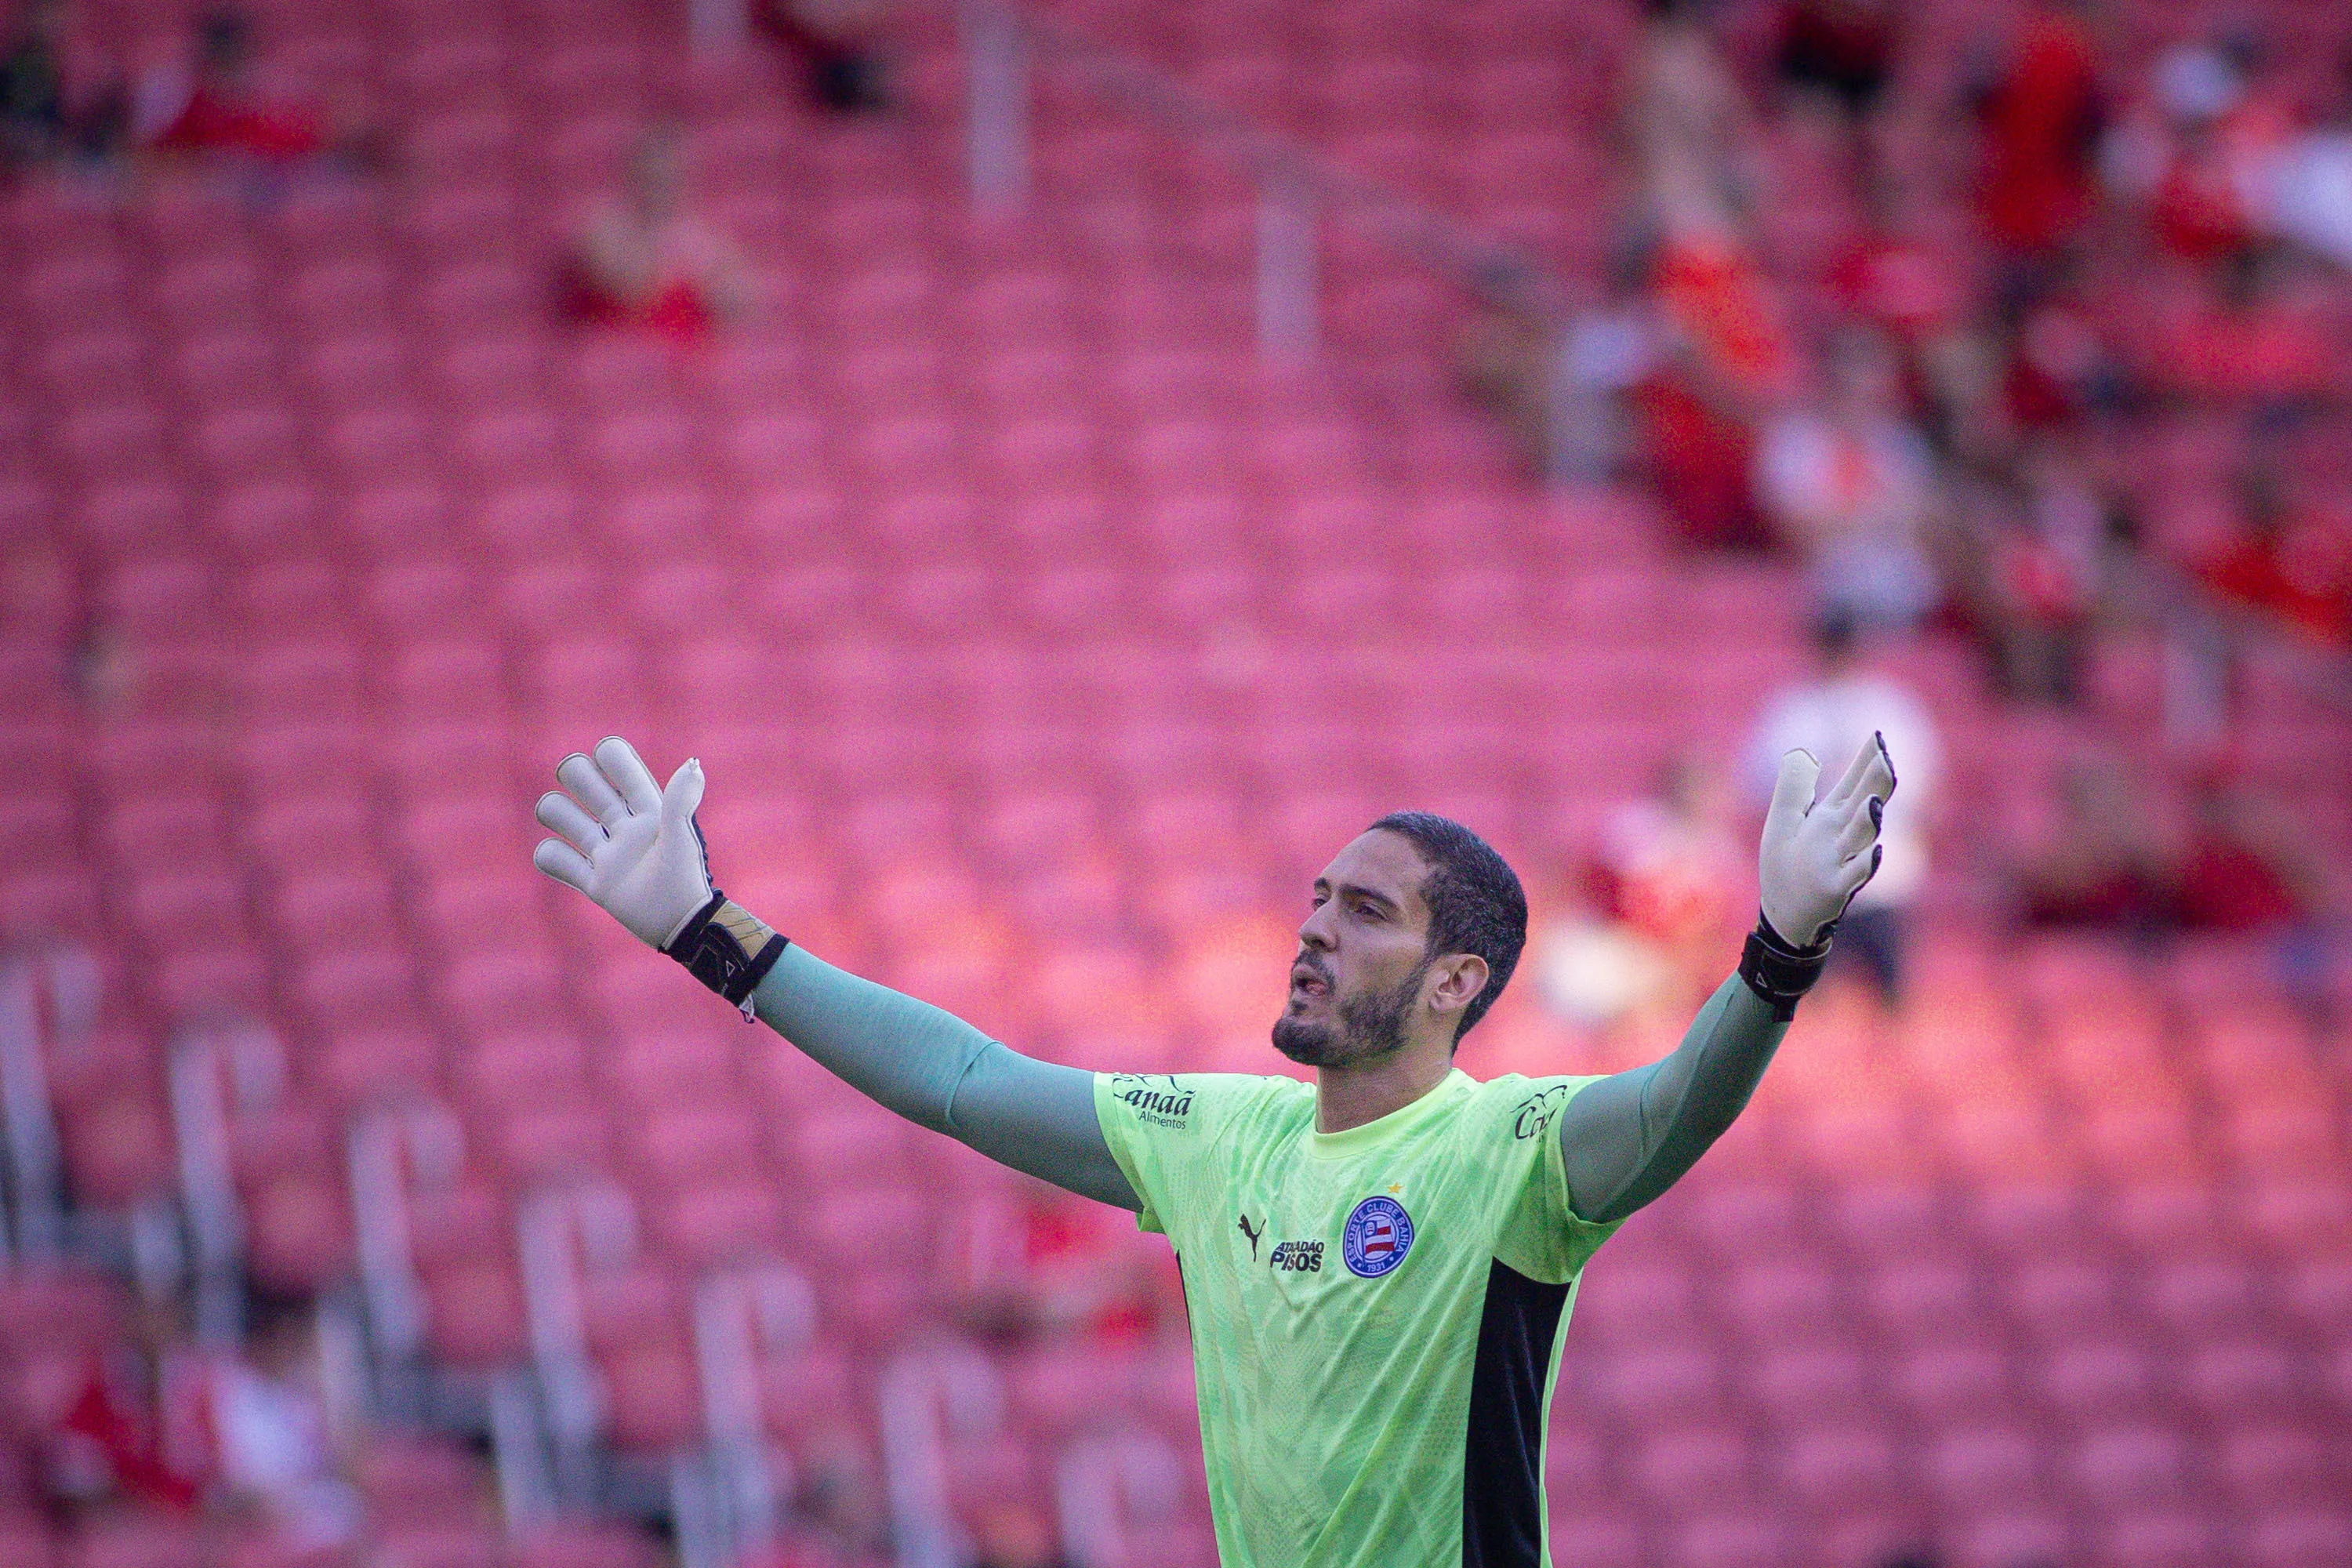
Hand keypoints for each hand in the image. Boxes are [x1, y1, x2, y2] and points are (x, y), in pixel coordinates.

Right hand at [532, 737, 712, 948]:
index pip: (617, 763)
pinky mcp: (594, 882)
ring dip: (556, 812)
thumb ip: (680, 801)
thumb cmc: (685, 881)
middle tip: (589, 798)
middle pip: (582, 780)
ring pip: (562, 814)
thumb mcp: (681, 838)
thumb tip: (692, 763)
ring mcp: (606, 852)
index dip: (607, 756)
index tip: (607, 762)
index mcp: (647, 808)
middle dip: (575, 775)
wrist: (680, 928)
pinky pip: (554, 859)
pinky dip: (550, 856)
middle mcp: (623, 825)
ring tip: (579, 833)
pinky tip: (570, 864)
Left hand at [1759, 734, 1895, 947]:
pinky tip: (1875, 851)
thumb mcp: (1784, 821)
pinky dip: (1866, 864)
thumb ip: (1794, 788)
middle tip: (1887, 758)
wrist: (1782, 913)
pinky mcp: (1836, 887)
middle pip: (1864, 802)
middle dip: (1876, 783)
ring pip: (1861, 836)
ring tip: (1874, 801)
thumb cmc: (1786, 866)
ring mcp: (1842, 860)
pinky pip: (1854, 874)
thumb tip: (1804, 753)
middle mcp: (1841, 834)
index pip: (1853, 783)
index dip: (1866, 761)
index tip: (1878, 737)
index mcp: (1830, 817)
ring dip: (1869, 820)